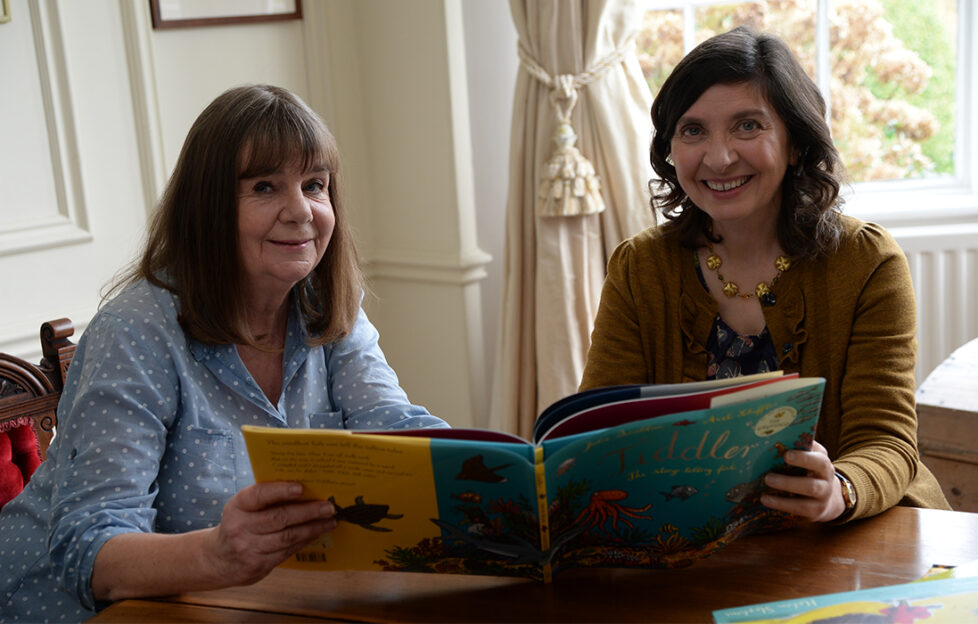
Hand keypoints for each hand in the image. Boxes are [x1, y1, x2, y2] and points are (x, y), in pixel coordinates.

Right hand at [208, 482, 336, 585]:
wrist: (218, 559)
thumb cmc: (240, 524)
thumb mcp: (244, 507)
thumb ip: (266, 498)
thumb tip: (306, 488)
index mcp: (237, 506)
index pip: (260, 495)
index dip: (281, 491)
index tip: (301, 488)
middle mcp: (240, 527)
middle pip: (280, 518)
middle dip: (308, 512)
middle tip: (329, 507)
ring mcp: (248, 548)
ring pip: (287, 537)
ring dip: (312, 529)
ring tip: (329, 521)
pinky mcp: (257, 565)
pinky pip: (287, 551)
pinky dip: (304, 541)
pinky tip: (316, 534)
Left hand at [760, 441, 847, 521]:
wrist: (827, 499)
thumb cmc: (809, 473)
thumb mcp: (807, 461)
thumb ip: (796, 450)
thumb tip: (773, 439)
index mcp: (823, 463)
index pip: (818, 458)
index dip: (803, 456)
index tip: (786, 454)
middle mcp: (826, 479)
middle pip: (814, 478)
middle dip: (792, 475)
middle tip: (770, 474)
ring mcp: (823, 496)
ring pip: (809, 490)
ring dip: (786, 485)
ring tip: (767, 481)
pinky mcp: (815, 512)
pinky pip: (799, 508)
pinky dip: (781, 504)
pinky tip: (765, 499)